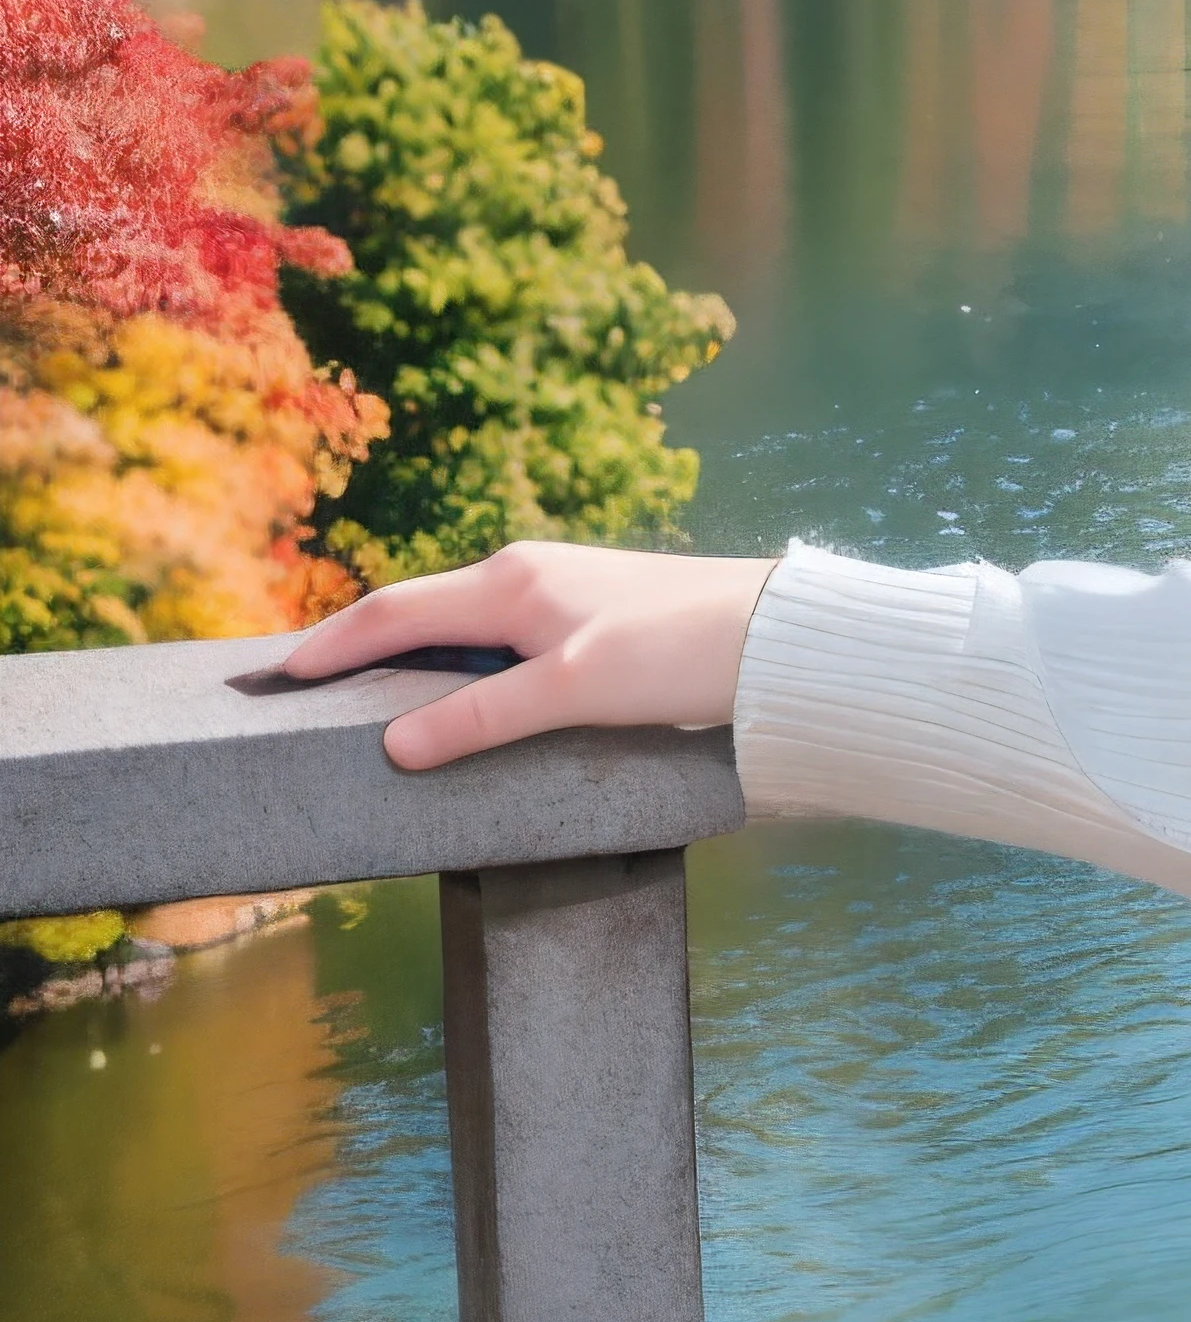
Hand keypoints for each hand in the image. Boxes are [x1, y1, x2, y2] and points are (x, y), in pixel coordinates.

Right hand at [280, 543, 778, 771]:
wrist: (778, 640)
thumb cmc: (679, 653)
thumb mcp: (572, 691)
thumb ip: (483, 719)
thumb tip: (392, 745)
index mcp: (509, 582)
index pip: (394, 612)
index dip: (333, 645)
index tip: (281, 676)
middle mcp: (527, 576)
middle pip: (422, 613)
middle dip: (364, 648)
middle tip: (312, 687)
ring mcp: (561, 594)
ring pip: (465, 628)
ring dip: (418, 660)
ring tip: (374, 700)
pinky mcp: (593, 620)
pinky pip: (503, 642)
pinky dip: (466, 669)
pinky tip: (467, 701)